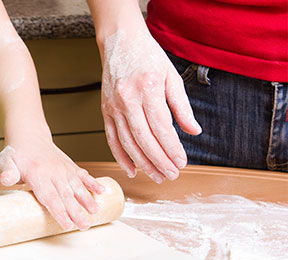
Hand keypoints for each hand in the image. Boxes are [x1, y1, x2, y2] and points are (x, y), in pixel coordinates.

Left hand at [0, 140, 104, 230]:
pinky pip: (84, 175)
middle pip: (66, 196)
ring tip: (95, 211)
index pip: (49, 197)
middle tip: (84, 226)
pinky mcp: (71, 166)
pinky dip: (93, 182)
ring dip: (87, 199)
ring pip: (77, 186)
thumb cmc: (17, 154)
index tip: (67, 224)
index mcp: (38, 174)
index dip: (59, 211)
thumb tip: (7, 180)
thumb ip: (7, 171)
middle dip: (76, 212)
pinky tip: (102, 191)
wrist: (29, 136)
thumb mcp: (6, 162)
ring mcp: (64, 169)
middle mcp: (54, 172)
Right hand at [100, 29, 201, 182]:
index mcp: (148, 89)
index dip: (172, 149)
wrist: (120, 43)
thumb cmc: (147, 58)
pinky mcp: (105, 111)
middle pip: (144, 140)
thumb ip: (182, 107)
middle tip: (171, 174)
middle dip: (159, 161)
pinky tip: (132, 169)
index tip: (182, 162)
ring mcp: (114, 107)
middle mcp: (128, 100)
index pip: (161, 128)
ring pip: (128, 143)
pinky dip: (121, 157)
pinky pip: (112, 139)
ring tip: (156, 176)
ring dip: (143, 163)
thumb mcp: (172, 77)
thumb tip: (193, 131)